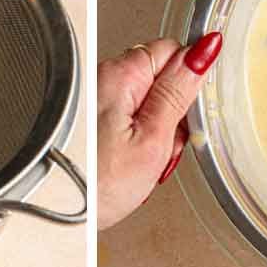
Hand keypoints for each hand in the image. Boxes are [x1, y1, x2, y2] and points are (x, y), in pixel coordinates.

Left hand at [96, 33, 221, 229]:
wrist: (64, 215)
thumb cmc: (99, 185)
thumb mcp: (154, 139)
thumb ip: (179, 91)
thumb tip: (203, 51)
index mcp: (119, 74)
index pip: (172, 51)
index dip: (187, 84)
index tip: (185, 115)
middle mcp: (101, 79)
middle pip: (159, 79)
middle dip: (171, 113)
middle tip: (164, 147)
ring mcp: (94, 101)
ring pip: (146, 104)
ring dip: (155, 132)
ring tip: (145, 162)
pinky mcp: (91, 121)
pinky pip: (128, 121)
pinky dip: (136, 141)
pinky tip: (130, 164)